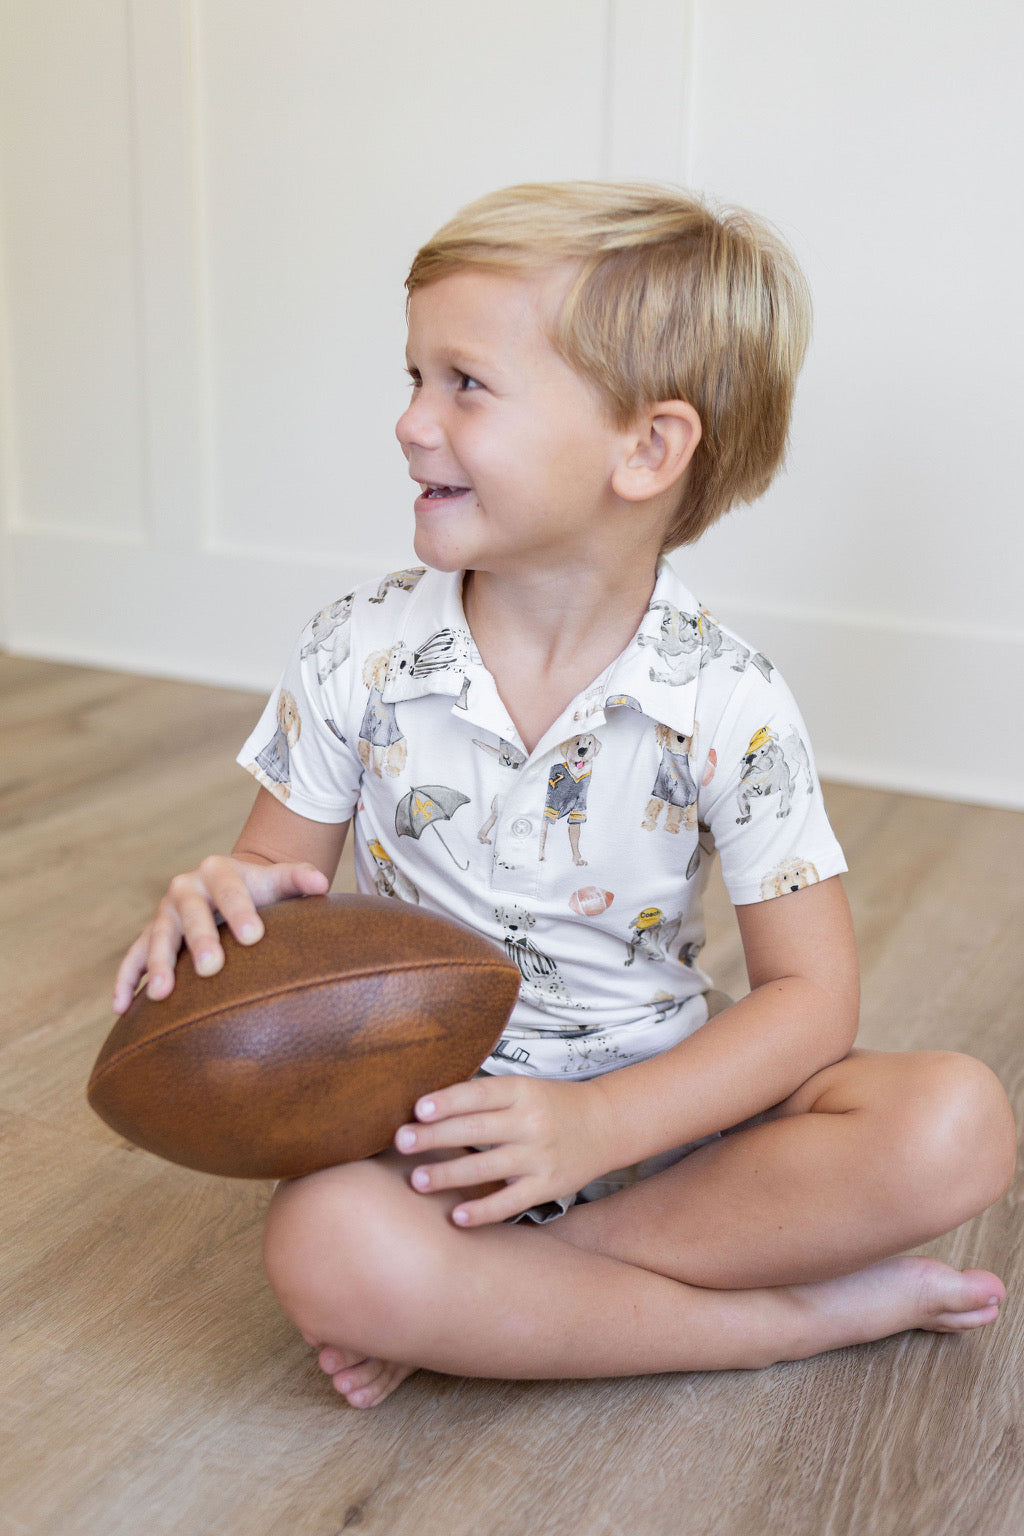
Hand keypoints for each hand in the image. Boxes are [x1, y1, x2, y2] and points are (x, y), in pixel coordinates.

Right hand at [112, 855, 329, 1012]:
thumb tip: (322, 882)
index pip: (231, 890)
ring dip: (157, 964)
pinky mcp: (149, 936)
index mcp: (219, 870)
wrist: (226, 885)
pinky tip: (122, 1008)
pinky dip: (125, 981)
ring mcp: (164, 913)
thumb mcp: (278, 880)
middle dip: (200, 940)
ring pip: (156, 937)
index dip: (242, 912)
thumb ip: (299, 877)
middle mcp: (185, 888)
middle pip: (189, 913)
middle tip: (211, 968)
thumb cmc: (260, 889)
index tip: (255, 937)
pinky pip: (131, 958)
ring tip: (162, 994)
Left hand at [393, 1074, 611, 1226]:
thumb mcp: (523, 1089)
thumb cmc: (551, 1105)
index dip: (449, 1101)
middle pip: (477, 1129)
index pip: (480, 1094)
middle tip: (401, 1141)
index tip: (418, 1108)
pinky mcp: (547, 1186)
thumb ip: (484, 1097)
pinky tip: (457, 1217)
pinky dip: (484, 1211)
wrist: (605, 1125)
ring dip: (450, 1174)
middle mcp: (531, 1122)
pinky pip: (511, 1201)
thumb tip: (425, 1107)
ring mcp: (540, 1156)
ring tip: (417, 1180)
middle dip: (435, 1136)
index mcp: (522, 1091)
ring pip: (488, 1167)